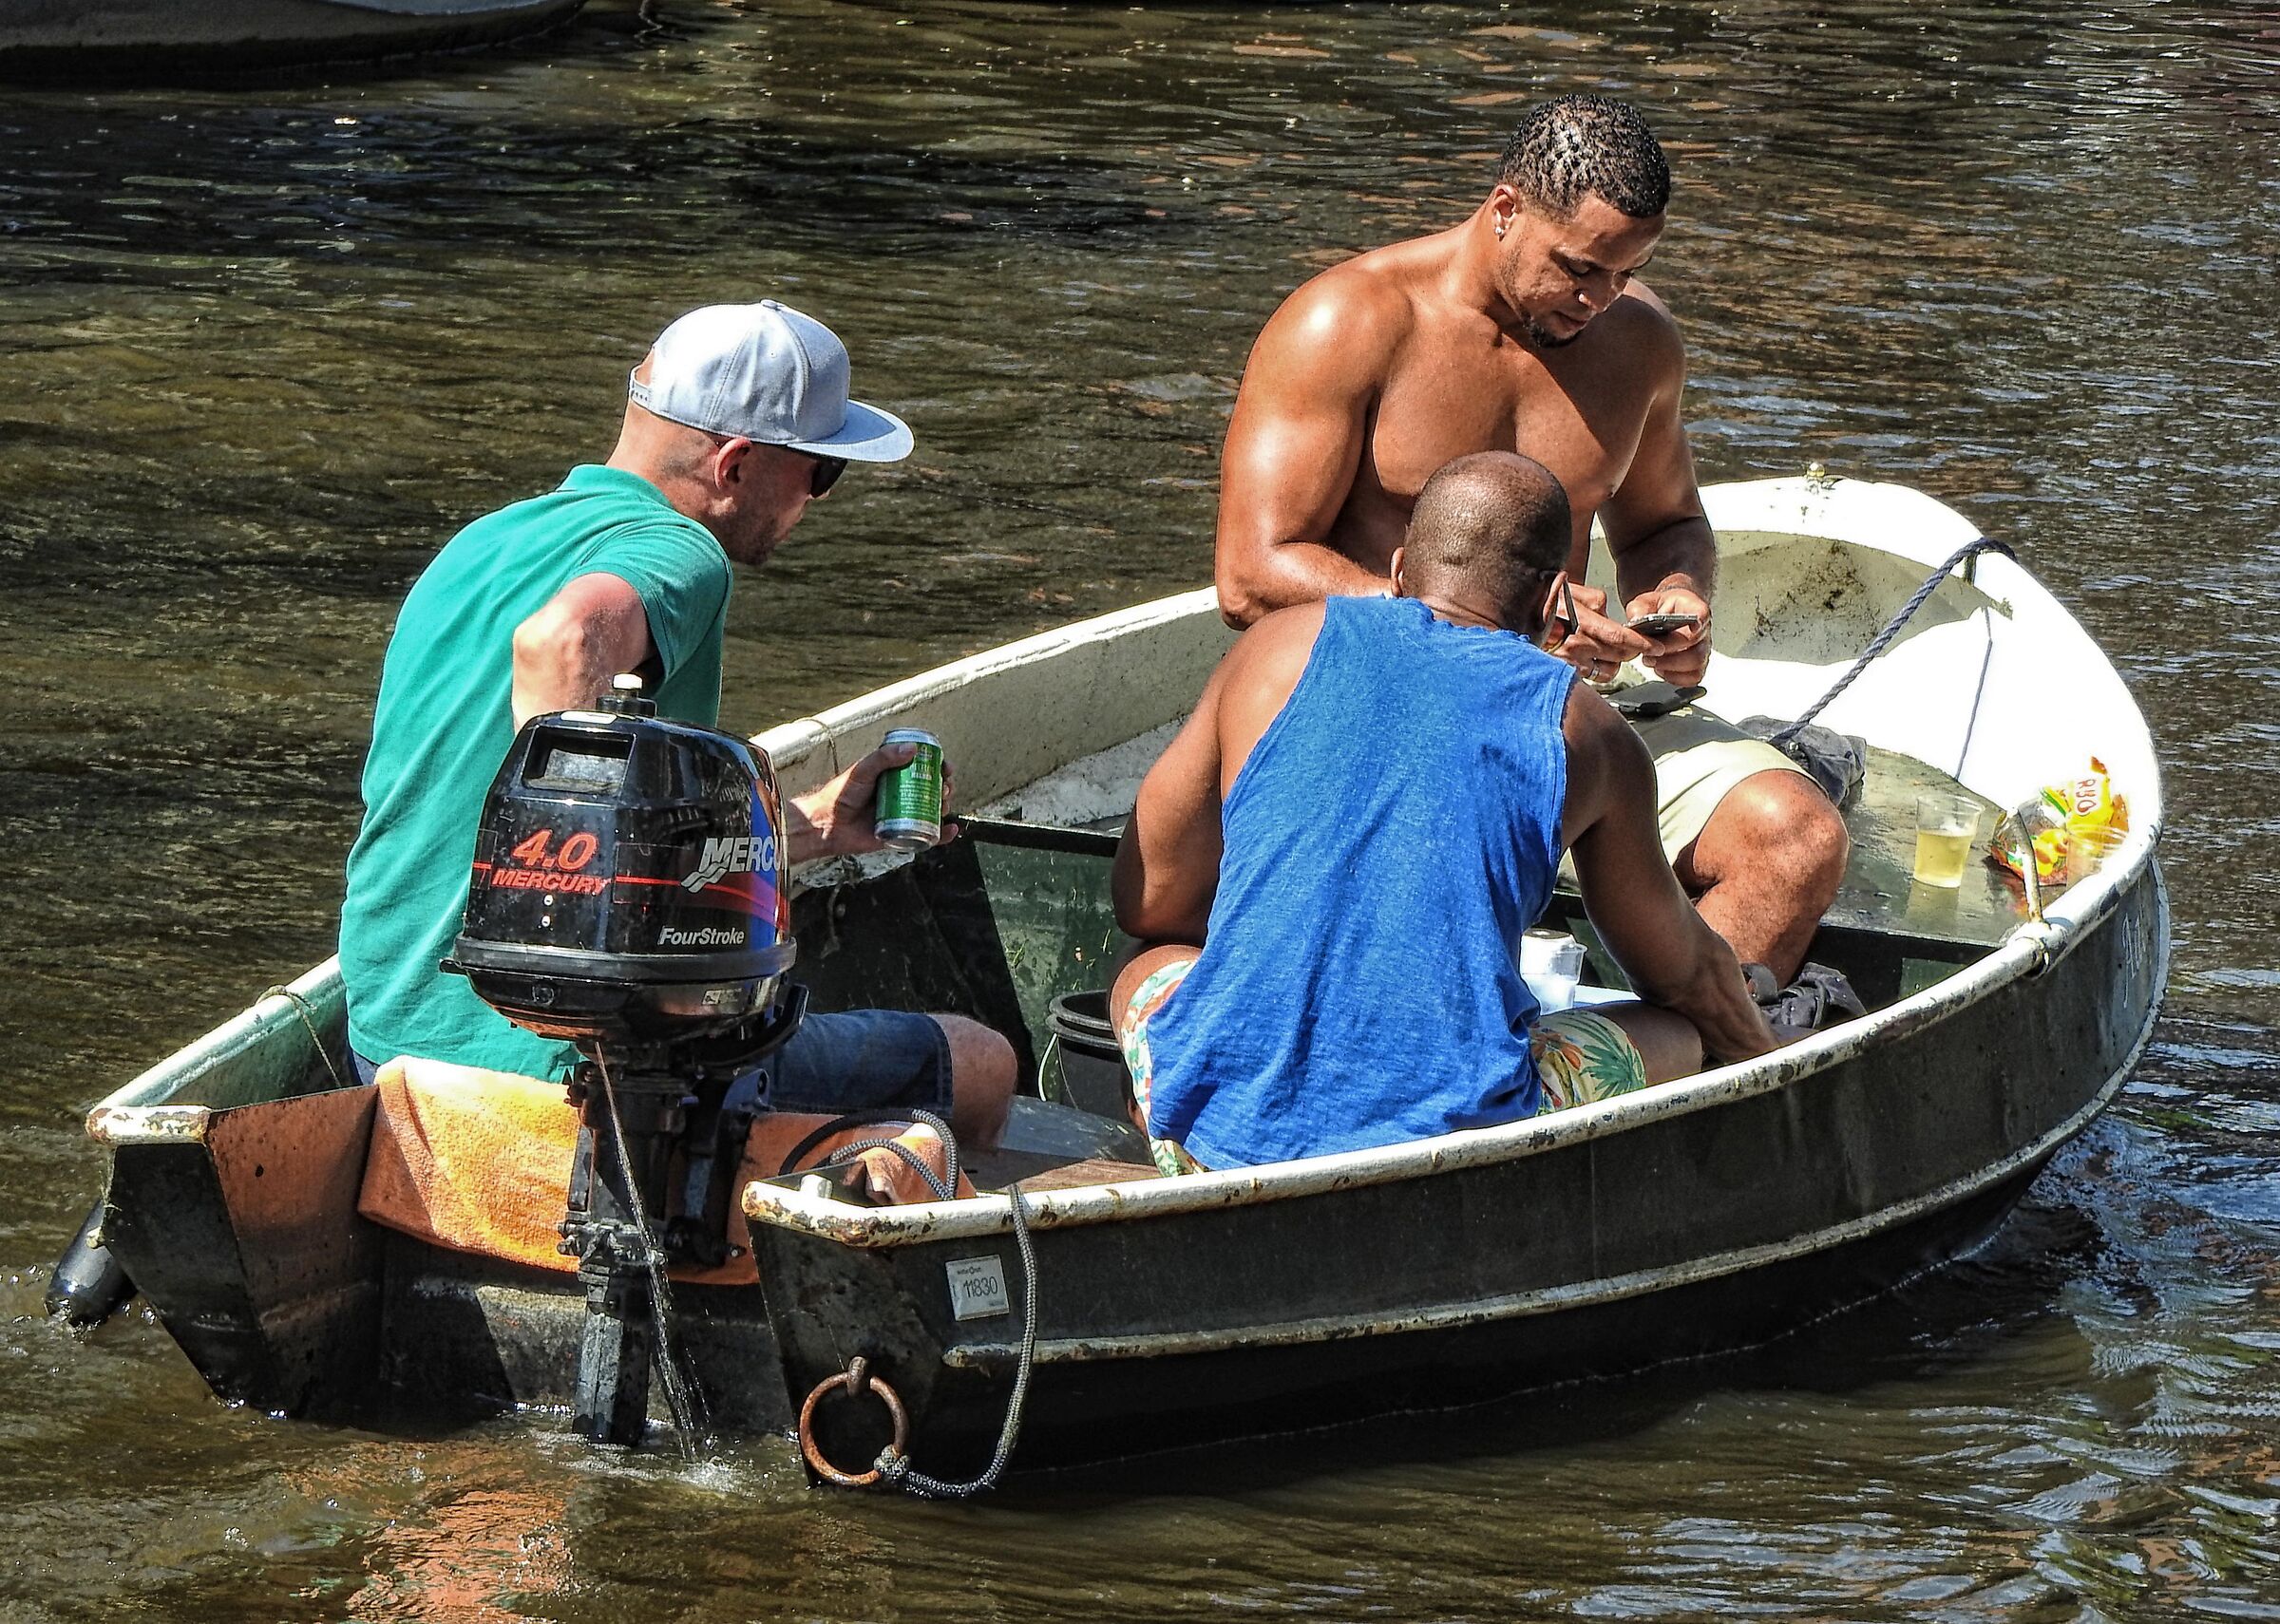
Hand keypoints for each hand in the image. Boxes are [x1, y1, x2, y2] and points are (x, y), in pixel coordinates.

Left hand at [785, 740, 958, 863]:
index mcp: (893, 776)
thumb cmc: (841, 795)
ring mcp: (902, 816)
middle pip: (932, 789)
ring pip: (932, 811)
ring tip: (943, 805)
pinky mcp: (901, 836)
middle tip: (944, 788)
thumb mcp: (862, 770)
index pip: (923, 768)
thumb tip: (913, 749)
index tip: (946, 767)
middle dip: (945, 787)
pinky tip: (951, 830)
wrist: (826, 826)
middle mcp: (901, 795)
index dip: (938, 766)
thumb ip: (883, 757)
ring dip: (944, 808)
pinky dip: (942, 835)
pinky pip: (926, 836)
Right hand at [1551, 581, 1653, 684]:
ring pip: (1607, 671)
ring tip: (1616, 655)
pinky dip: (1599, 670)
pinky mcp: (1561, 670)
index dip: (1642, 644)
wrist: (1511, 614)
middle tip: (1640, 648)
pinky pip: (1589, 676)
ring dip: (1617, 664)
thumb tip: (1608, 612)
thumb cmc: (1541, 600)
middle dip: (1633, 652)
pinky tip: (1597, 661)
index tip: (1657, 647)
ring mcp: (1567, 661)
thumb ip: (1594, 601)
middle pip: (1618, 656)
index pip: (1619, 638)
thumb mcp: (1570, 589)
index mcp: (1580, 621)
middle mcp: (1575, 644)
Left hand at [1624, 585, 1711, 687]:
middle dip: (1670, 654)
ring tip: (1651, 661)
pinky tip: (1661, 669)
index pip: (1702, 615)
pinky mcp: (1697, 665)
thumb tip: (1636, 619)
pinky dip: (1674, 677)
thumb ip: (1639, 608)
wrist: (1666, 616)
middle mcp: (1702, 630)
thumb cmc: (1660, 609)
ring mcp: (1702, 648)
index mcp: (1693, 609)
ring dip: (1670, 667)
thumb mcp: (1646, 602)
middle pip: (1696, 648)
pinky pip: (1693, 677)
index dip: (1697, 625)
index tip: (1691, 629)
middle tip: (1649, 654)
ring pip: (1696, 664)